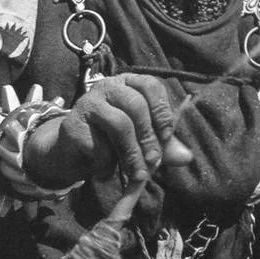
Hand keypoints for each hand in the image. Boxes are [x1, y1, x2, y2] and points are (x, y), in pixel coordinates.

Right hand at [25, 74, 192, 185]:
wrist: (73, 153)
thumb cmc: (112, 141)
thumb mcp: (141, 140)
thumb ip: (163, 145)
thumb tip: (186, 158)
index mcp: (128, 83)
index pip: (150, 85)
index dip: (162, 110)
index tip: (167, 136)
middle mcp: (107, 86)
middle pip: (136, 104)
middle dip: (148, 137)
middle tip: (153, 162)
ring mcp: (88, 103)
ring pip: (120, 124)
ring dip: (132, 154)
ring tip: (136, 174)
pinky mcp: (72, 124)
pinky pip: (98, 145)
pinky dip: (107, 164)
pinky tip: (105, 172)